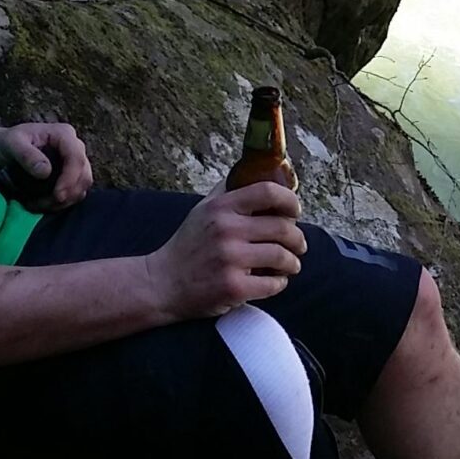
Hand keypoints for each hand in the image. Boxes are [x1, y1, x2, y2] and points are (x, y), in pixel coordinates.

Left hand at [0, 121, 92, 209]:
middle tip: (46, 205)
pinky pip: (76, 190)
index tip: (57, 196)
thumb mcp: (12, 144)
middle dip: (68, 193)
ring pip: (82, 185)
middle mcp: (74, 145)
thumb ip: (27, 155)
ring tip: (42, 205)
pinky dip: (64, 202)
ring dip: (67, 200)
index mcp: (63, 134)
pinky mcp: (71, 173)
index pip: (76, 157)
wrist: (4, 148)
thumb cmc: (7, 143)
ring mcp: (74, 160)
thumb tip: (45, 172)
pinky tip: (46, 205)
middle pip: (84, 173)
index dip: (70, 179)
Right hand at [143, 184, 306, 318]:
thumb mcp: (202, 209)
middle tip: (298, 244)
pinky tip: (275, 281)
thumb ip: (228, 191)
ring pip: (282, 257)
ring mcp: (230, 259)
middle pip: (283, 227)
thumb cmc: (187, 244)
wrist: (161, 283)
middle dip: (297, 238)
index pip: (268, 192)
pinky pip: (273, 283)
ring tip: (291, 264)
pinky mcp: (233, 287)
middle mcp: (226, 230)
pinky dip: (280, 283)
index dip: (290, 201)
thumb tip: (256, 171)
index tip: (295, 211)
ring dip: (293, 262)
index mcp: (221, 207)